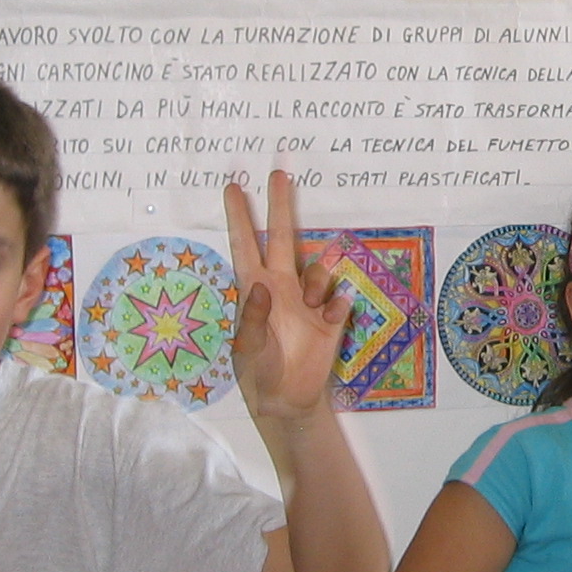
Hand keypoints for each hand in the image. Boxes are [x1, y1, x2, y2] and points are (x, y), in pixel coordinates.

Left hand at [226, 171, 352, 424]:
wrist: (288, 399)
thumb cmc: (259, 372)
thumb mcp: (248, 349)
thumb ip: (252, 319)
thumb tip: (258, 287)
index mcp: (255, 289)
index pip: (245, 245)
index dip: (239, 217)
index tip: (233, 187)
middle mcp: (281, 286)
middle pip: (281, 237)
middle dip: (280, 206)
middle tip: (280, 172)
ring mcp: (307, 300)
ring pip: (318, 268)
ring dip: (318, 280)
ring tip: (314, 304)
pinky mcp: (330, 317)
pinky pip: (339, 298)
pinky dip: (336, 306)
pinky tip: (329, 319)